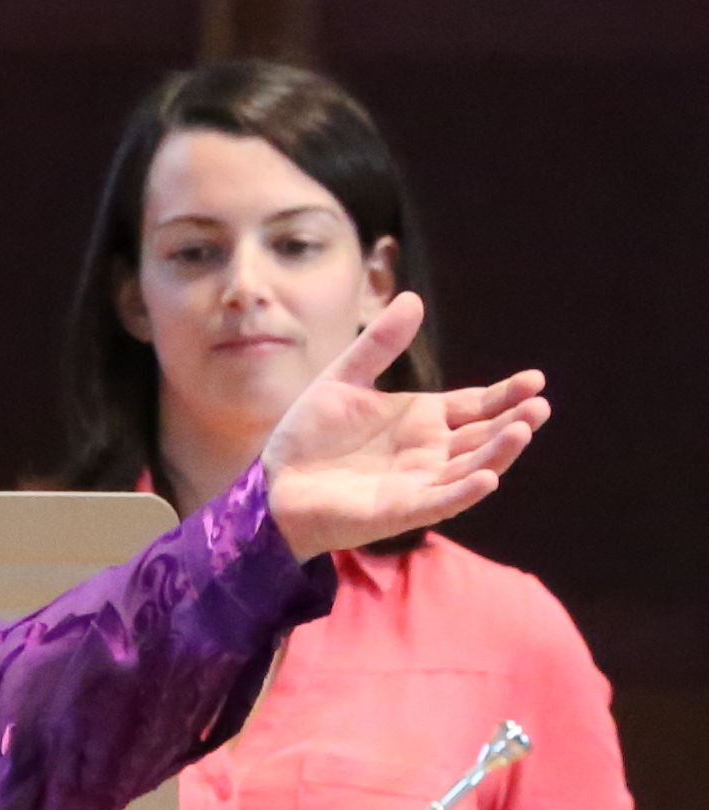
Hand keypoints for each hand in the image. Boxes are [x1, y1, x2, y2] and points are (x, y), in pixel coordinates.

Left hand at [260, 296, 546, 558]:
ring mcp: (417, 483)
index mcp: (424, 420)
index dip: (506, 394)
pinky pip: (439, 503)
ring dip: (498, 452)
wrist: (270, 485)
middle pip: (483, 437)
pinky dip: (463, 492)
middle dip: (513, 423)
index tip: (533, 380)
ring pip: (471, 468)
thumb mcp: (342, 380)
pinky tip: (486, 478)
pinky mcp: (397, 511)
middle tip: (539, 406)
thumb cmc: (308, 437)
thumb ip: (378, 345)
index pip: (478, 405)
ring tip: (522, 430)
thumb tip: (412, 299)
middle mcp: (430, 452)